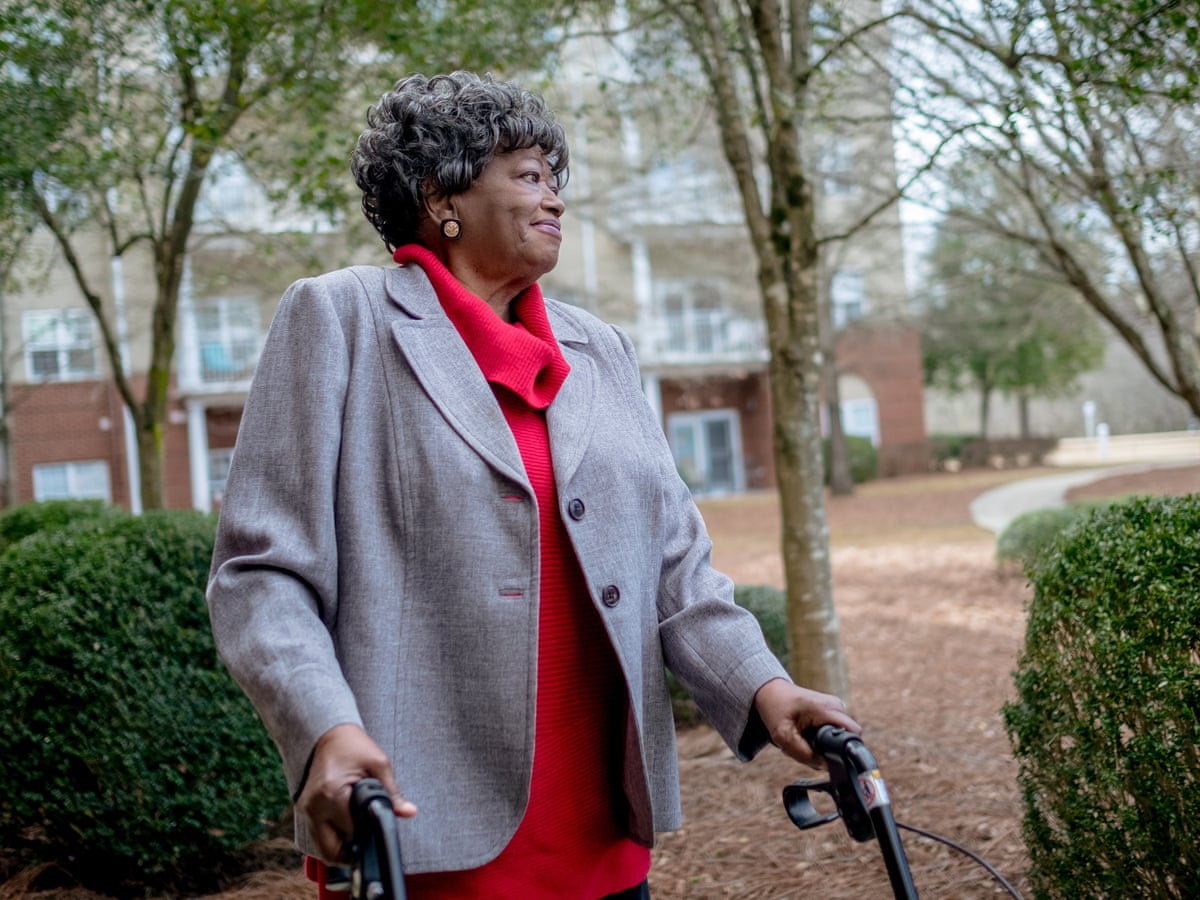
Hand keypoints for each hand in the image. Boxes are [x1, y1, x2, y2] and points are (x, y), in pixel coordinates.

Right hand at [296, 723, 417, 862]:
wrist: (328, 734)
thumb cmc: (353, 746)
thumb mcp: (379, 764)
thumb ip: (393, 792)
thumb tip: (409, 812)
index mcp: (332, 793)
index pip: (352, 831)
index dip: (369, 835)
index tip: (379, 833)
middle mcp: (315, 806)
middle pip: (331, 851)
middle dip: (352, 852)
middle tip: (369, 843)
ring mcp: (306, 809)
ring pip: (323, 847)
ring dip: (341, 848)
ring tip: (360, 835)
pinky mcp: (305, 810)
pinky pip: (318, 834)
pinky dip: (333, 837)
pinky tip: (348, 827)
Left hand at [753, 678, 860, 766]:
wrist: (772, 692)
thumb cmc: (776, 710)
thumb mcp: (783, 736)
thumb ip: (804, 754)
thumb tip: (826, 765)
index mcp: (827, 708)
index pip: (853, 733)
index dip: (844, 750)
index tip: (825, 755)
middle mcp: (836, 705)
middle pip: (846, 738)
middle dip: (828, 749)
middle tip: (806, 746)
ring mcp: (836, 707)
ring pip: (839, 737)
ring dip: (823, 744)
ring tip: (803, 738)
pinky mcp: (833, 712)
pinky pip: (835, 732)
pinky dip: (821, 738)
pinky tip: (806, 734)